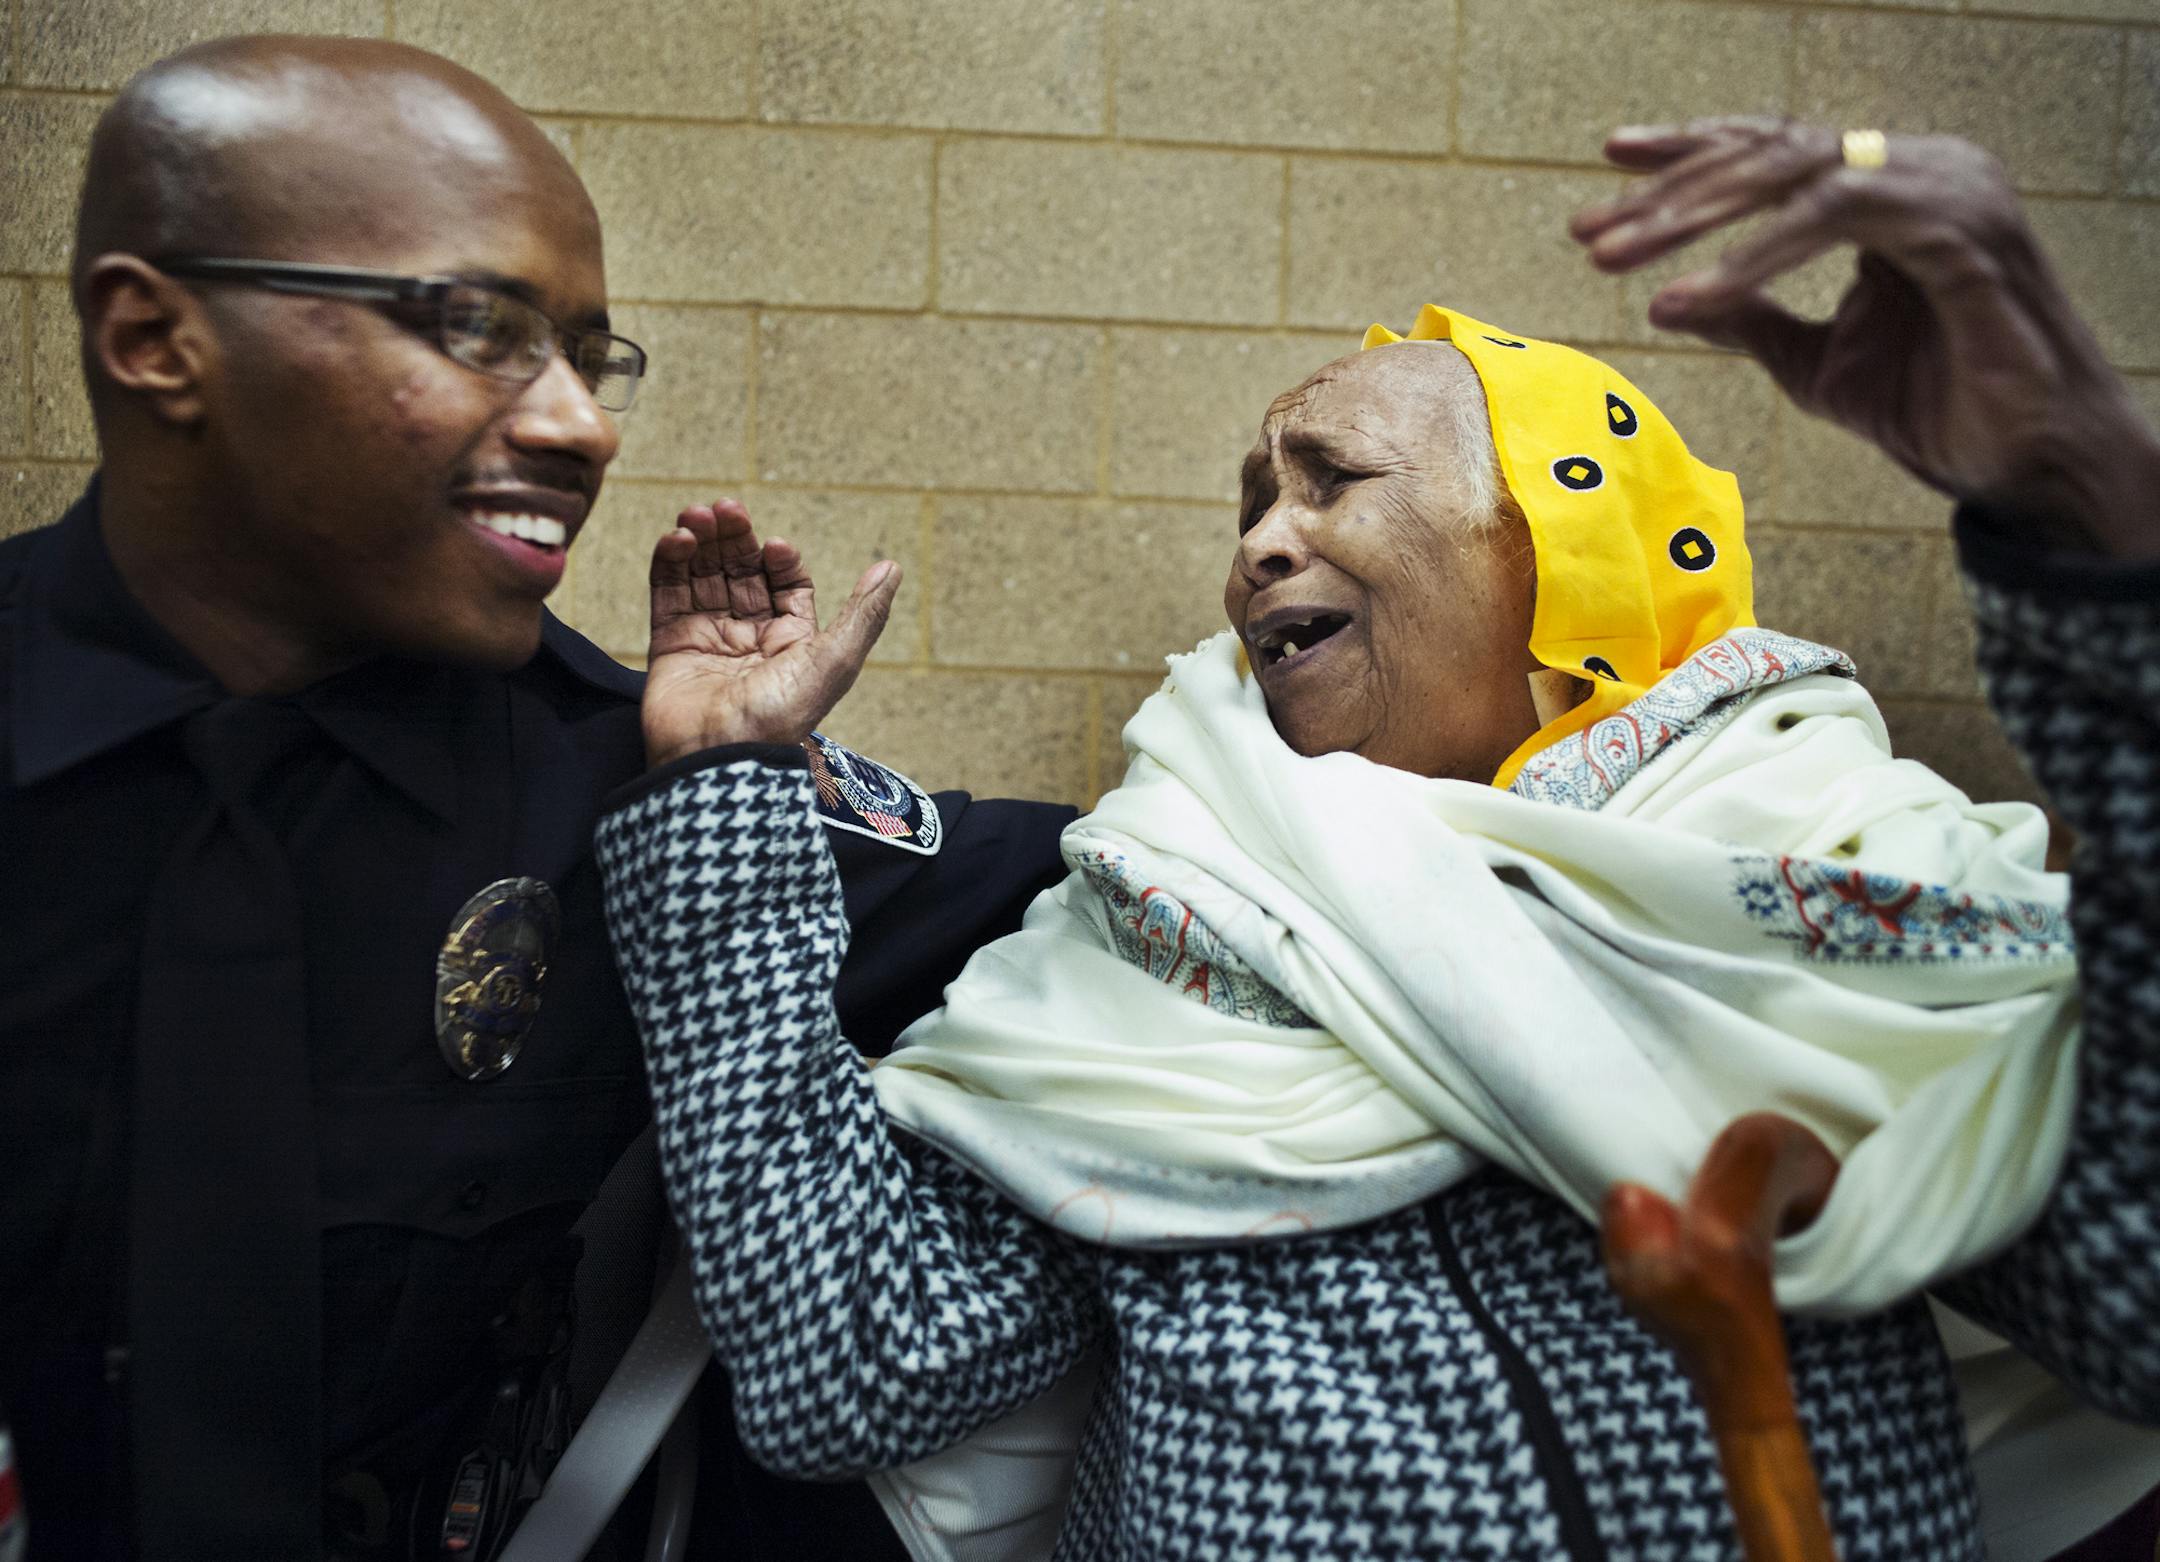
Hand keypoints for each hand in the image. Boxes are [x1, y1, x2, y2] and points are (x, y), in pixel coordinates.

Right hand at [641, 498, 899, 766]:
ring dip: (702, 542)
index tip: (774, 545)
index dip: (782, 560)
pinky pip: (668, 594)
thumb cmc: (780, 716)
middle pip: (743, 573)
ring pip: (704, 577)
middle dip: (735, 539)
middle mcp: (751, 639)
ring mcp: (708, 640)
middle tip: (726, 509)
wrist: (718, 756)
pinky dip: (670, 563)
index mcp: (793, 643)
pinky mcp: (670, 645)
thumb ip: (863, 613)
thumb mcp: (834, 660)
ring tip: (697, 513)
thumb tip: (892, 568)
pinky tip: (677, 538)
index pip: (788, 586)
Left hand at [1571, 118, 2159, 558]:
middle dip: (1669, 193)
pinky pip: (1837, 219)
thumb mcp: (1811, 364)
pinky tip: (1693, 295)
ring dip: (1697, 217)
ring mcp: (1945, 190)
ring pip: (1795, 173)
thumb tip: (1664, 301)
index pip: (1774, 149)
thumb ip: (1747, 319)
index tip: (1608, 164)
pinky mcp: (1960, 230)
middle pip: (1771, 154)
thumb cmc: (1931, 407)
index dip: (1689, 153)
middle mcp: (1918, 170)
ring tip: (1619, 261)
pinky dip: (1756, 257)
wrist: (2019, 462)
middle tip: (1588, 230)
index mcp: (1885, 189)